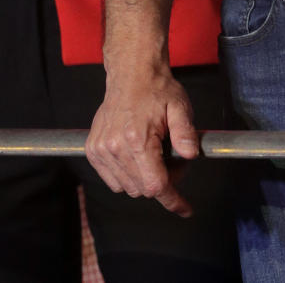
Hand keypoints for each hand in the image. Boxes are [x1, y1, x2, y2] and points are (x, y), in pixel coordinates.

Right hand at [86, 65, 198, 215]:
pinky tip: (137, 155)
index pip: (155, 185)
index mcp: (137, 138)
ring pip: (127, 187)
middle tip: (173, 158)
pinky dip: (128, 175)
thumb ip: (186, 132)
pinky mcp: (93, 150)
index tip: (185, 208)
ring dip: (144, 178)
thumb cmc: (157, 89)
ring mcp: (101, 150)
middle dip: (163, 181)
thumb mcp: (180, 106)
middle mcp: (115, 147)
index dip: (173, 199)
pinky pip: (113, 180)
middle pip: (143, 189)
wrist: (131, 74)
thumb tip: (191, 154)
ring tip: (154, 153)